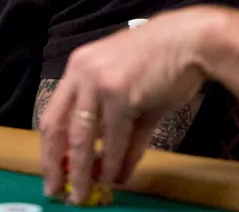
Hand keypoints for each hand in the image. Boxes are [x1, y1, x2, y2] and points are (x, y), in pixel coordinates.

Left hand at [40, 9, 213, 203]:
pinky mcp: (121, 96)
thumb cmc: (160, 64)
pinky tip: (115, 179)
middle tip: (56, 192)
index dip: (48, 148)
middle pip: (59, 129)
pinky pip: (114, 141)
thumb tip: (112, 169)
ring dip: (83, 173)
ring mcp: (99, 84)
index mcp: (77, 68)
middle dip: (56, 165)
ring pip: (83, 140)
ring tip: (82, 195)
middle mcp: (81, 74)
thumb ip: (116, 128)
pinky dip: (114, 164)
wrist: (190, 41)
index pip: (52, 114)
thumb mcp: (128, 91)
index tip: (49, 172)